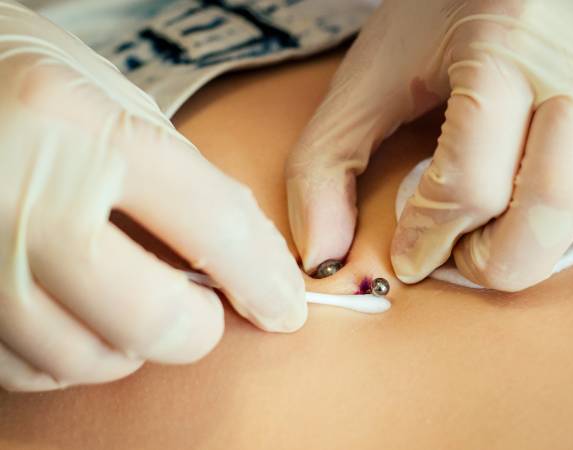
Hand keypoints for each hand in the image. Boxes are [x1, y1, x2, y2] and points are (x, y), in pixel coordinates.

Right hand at [0, 1, 305, 391]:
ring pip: (84, 357)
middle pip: (149, 318)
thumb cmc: (24, 79)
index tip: (284, 306)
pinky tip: (78, 318)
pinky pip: (22, 368)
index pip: (211, 225)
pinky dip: (67, 357)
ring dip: (129, 346)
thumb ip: (176, 174)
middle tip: (202, 314)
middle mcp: (20, 195)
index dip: (263, 279)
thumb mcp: (111, 98)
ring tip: (131, 304)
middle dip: (196, 329)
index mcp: (79, 127)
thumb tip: (240, 253)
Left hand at [286, 0, 572, 290]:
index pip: (467, 184)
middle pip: (555, 205)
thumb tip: (321, 257)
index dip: (431, 240)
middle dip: (503, 259)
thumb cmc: (447, 8)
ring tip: (534, 201)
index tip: (417, 254)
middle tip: (473, 254)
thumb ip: (327, 163)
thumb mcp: (372, 75)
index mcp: (497, 47)